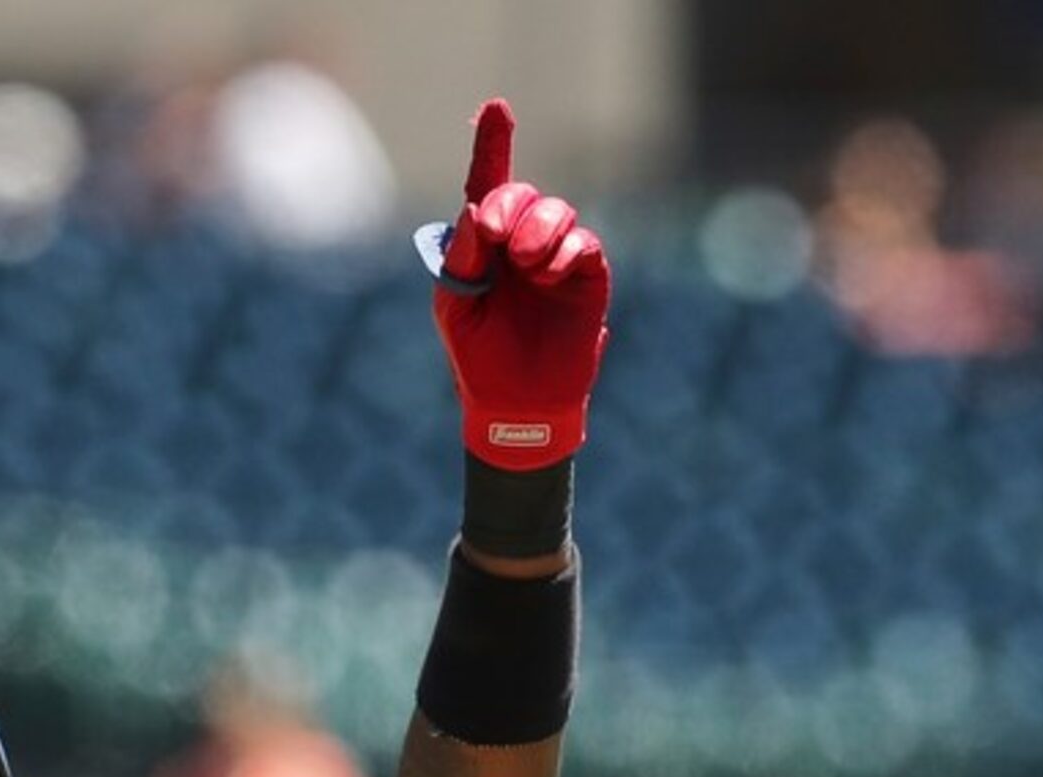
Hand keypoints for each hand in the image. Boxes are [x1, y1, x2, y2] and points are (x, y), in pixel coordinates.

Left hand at [427, 100, 609, 471]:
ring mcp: (556, 256)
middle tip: (495, 233)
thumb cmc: (477, 354)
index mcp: (483, 244)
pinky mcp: (587, 276)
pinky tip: (548, 274)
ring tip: (526, 264)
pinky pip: (584, 244)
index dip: (493, 145)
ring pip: (557, 211)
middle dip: (510, 204)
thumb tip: (477, 209)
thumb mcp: (456, 302)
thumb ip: (463, 255)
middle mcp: (520, 242)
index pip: (488, 184)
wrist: (513, 402)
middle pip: (522, 193)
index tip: (497, 108)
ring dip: (538, 229)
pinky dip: (564, 252)